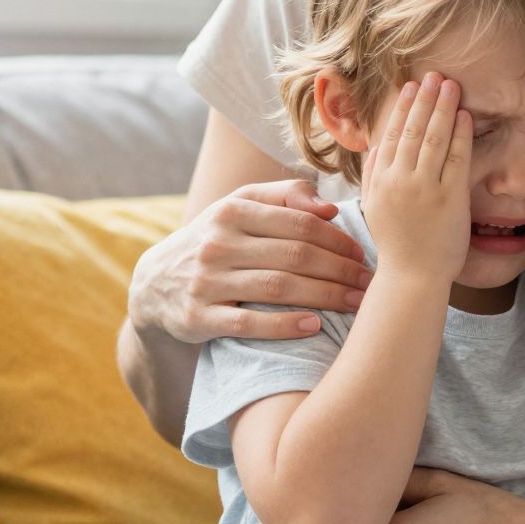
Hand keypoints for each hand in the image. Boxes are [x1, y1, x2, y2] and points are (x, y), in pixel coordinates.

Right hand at [126, 177, 371, 342]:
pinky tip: (313, 327)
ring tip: (356, 305)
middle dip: (340, 270)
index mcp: (232, 212)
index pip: (299, 223)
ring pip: (278, 287)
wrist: (154, 285)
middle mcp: (218, 243)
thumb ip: (284, 196)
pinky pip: (248, 324)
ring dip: (325, 297)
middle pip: (295, 255)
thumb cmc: (215, 241)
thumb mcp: (239, 207)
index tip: (364, 255)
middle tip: (370, 284)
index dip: (337, 239)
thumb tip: (329, 208)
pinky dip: (283, 325)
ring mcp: (206, 281)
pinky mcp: (198, 318)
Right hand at [361, 73, 472, 286]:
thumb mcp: (374, 208)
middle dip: (425, 99)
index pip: (392, 134)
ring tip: (451, 85)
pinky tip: (465, 116)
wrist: (412, 277)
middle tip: (435, 75)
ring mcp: (426, 188)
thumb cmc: (396, 245)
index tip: (411, 86)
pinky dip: (460, 134)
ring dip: (443, 108)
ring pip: (434, 138)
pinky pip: (456, 159)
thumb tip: (377, 145)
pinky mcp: (450, 199)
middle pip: (413, 130)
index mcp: (382, 180)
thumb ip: (372, 175)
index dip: (403, 107)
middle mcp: (401, 180)